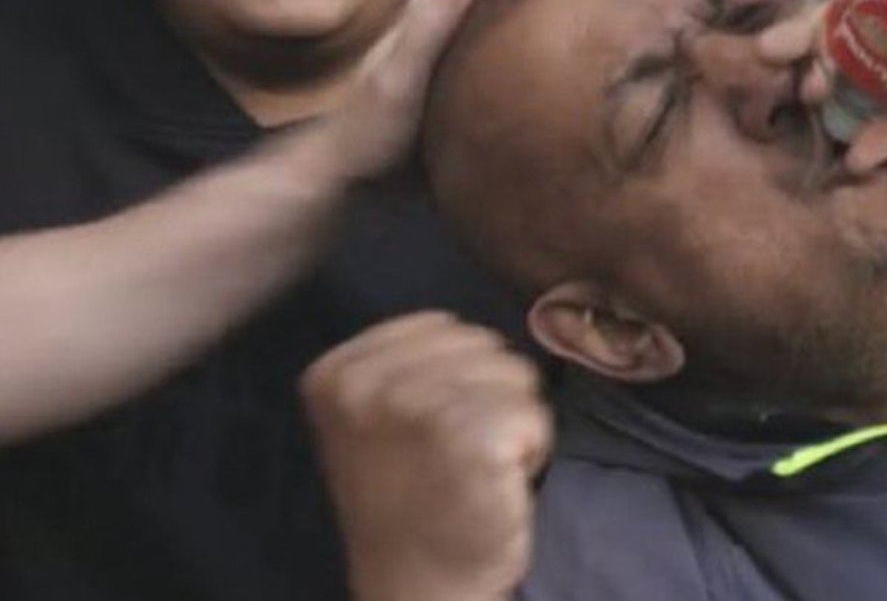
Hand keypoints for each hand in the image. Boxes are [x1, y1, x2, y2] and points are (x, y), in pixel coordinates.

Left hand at [299, 0, 565, 185]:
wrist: (348, 172)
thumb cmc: (372, 129)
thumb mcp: (398, 78)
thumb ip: (431, 26)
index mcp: (439, 4)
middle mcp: (452, 11)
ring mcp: (460, 38)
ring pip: (515, 0)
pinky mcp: (467, 65)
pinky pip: (514, 34)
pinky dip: (544, 26)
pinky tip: (570, 42)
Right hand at [302, 312, 552, 600]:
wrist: (417, 588)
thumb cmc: (410, 501)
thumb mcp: (375, 419)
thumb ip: (409, 363)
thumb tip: (471, 328)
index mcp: (338, 372)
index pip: (444, 325)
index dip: (458, 377)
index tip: (432, 432)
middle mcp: (369, 385)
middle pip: (484, 344)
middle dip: (488, 396)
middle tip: (456, 455)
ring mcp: (417, 407)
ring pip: (516, 375)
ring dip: (512, 422)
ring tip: (474, 468)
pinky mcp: (471, 437)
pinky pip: (535, 415)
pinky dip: (533, 448)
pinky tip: (496, 483)